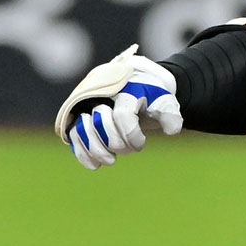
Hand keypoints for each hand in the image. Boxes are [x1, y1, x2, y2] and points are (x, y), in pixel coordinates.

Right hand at [55, 44, 182, 170]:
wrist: (135, 80)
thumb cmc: (151, 94)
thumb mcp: (164, 101)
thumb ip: (170, 114)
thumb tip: (172, 130)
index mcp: (125, 90)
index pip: (123, 116)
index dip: (132, 135)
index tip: (141, 145)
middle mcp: (102, 95)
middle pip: (100, 123)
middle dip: (116, 142)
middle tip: (129, 150)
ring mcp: (88, 104)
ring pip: (82, 128)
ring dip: (96, 150)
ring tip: (110, 161)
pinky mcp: (79, 115)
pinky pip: (73, 133)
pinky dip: (81, 151)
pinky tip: (94, 165)